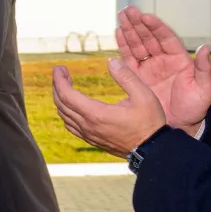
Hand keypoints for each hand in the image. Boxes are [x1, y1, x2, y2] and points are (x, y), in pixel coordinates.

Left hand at [53, 58, 167, 157]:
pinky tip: (72, 104)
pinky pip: (71, 125)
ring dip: (61, 98)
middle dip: (57, 85)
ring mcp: (89, 135)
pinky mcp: (92, 140)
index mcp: (97, 114)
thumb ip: (127, 77)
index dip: (59, 80)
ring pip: (64, 115)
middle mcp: (88, 126)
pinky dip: (66, 111)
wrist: (153, 150)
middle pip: (61, 104)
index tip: (58, 68)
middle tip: (61, 71)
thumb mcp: (144, 96)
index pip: (67, 95)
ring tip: (66, 83)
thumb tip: (111, 61)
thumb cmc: (150, 123)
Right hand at [116, 6, 210, 134]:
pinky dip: (123, 45)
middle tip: (128, 10)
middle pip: (149, 37)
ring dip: (129, 30)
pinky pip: (128, 58)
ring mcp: (150, 68)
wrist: (179, 126)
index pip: (166, 38)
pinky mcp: (138, 77)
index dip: (156, 27)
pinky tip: (118, 32)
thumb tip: (205, 48)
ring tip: (121, 15)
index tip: (146, 17)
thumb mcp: (204, 90)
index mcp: (179, 60)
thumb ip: (204, 69)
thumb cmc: (195, 108)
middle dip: (139, 23)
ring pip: (138, 45)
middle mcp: (163, 60)